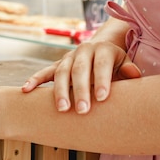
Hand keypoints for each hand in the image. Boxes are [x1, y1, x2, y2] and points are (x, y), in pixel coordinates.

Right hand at [22, 41, 140, 113]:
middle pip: (79, 70)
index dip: (101, 80)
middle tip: (83, 110)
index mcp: (102, 49)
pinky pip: (44, 72)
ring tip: (62, 109)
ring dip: (60, 91)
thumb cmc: (115, 63)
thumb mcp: (125, 62)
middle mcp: (83, 51)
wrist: (100, 50)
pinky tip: (27, 89)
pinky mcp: (57, 65)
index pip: (101, 64)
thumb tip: (133, 74)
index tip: (102, 98)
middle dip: (80, 91)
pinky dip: (35, 80)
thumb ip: (128, 68)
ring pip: (61, 72)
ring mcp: (68, 58)